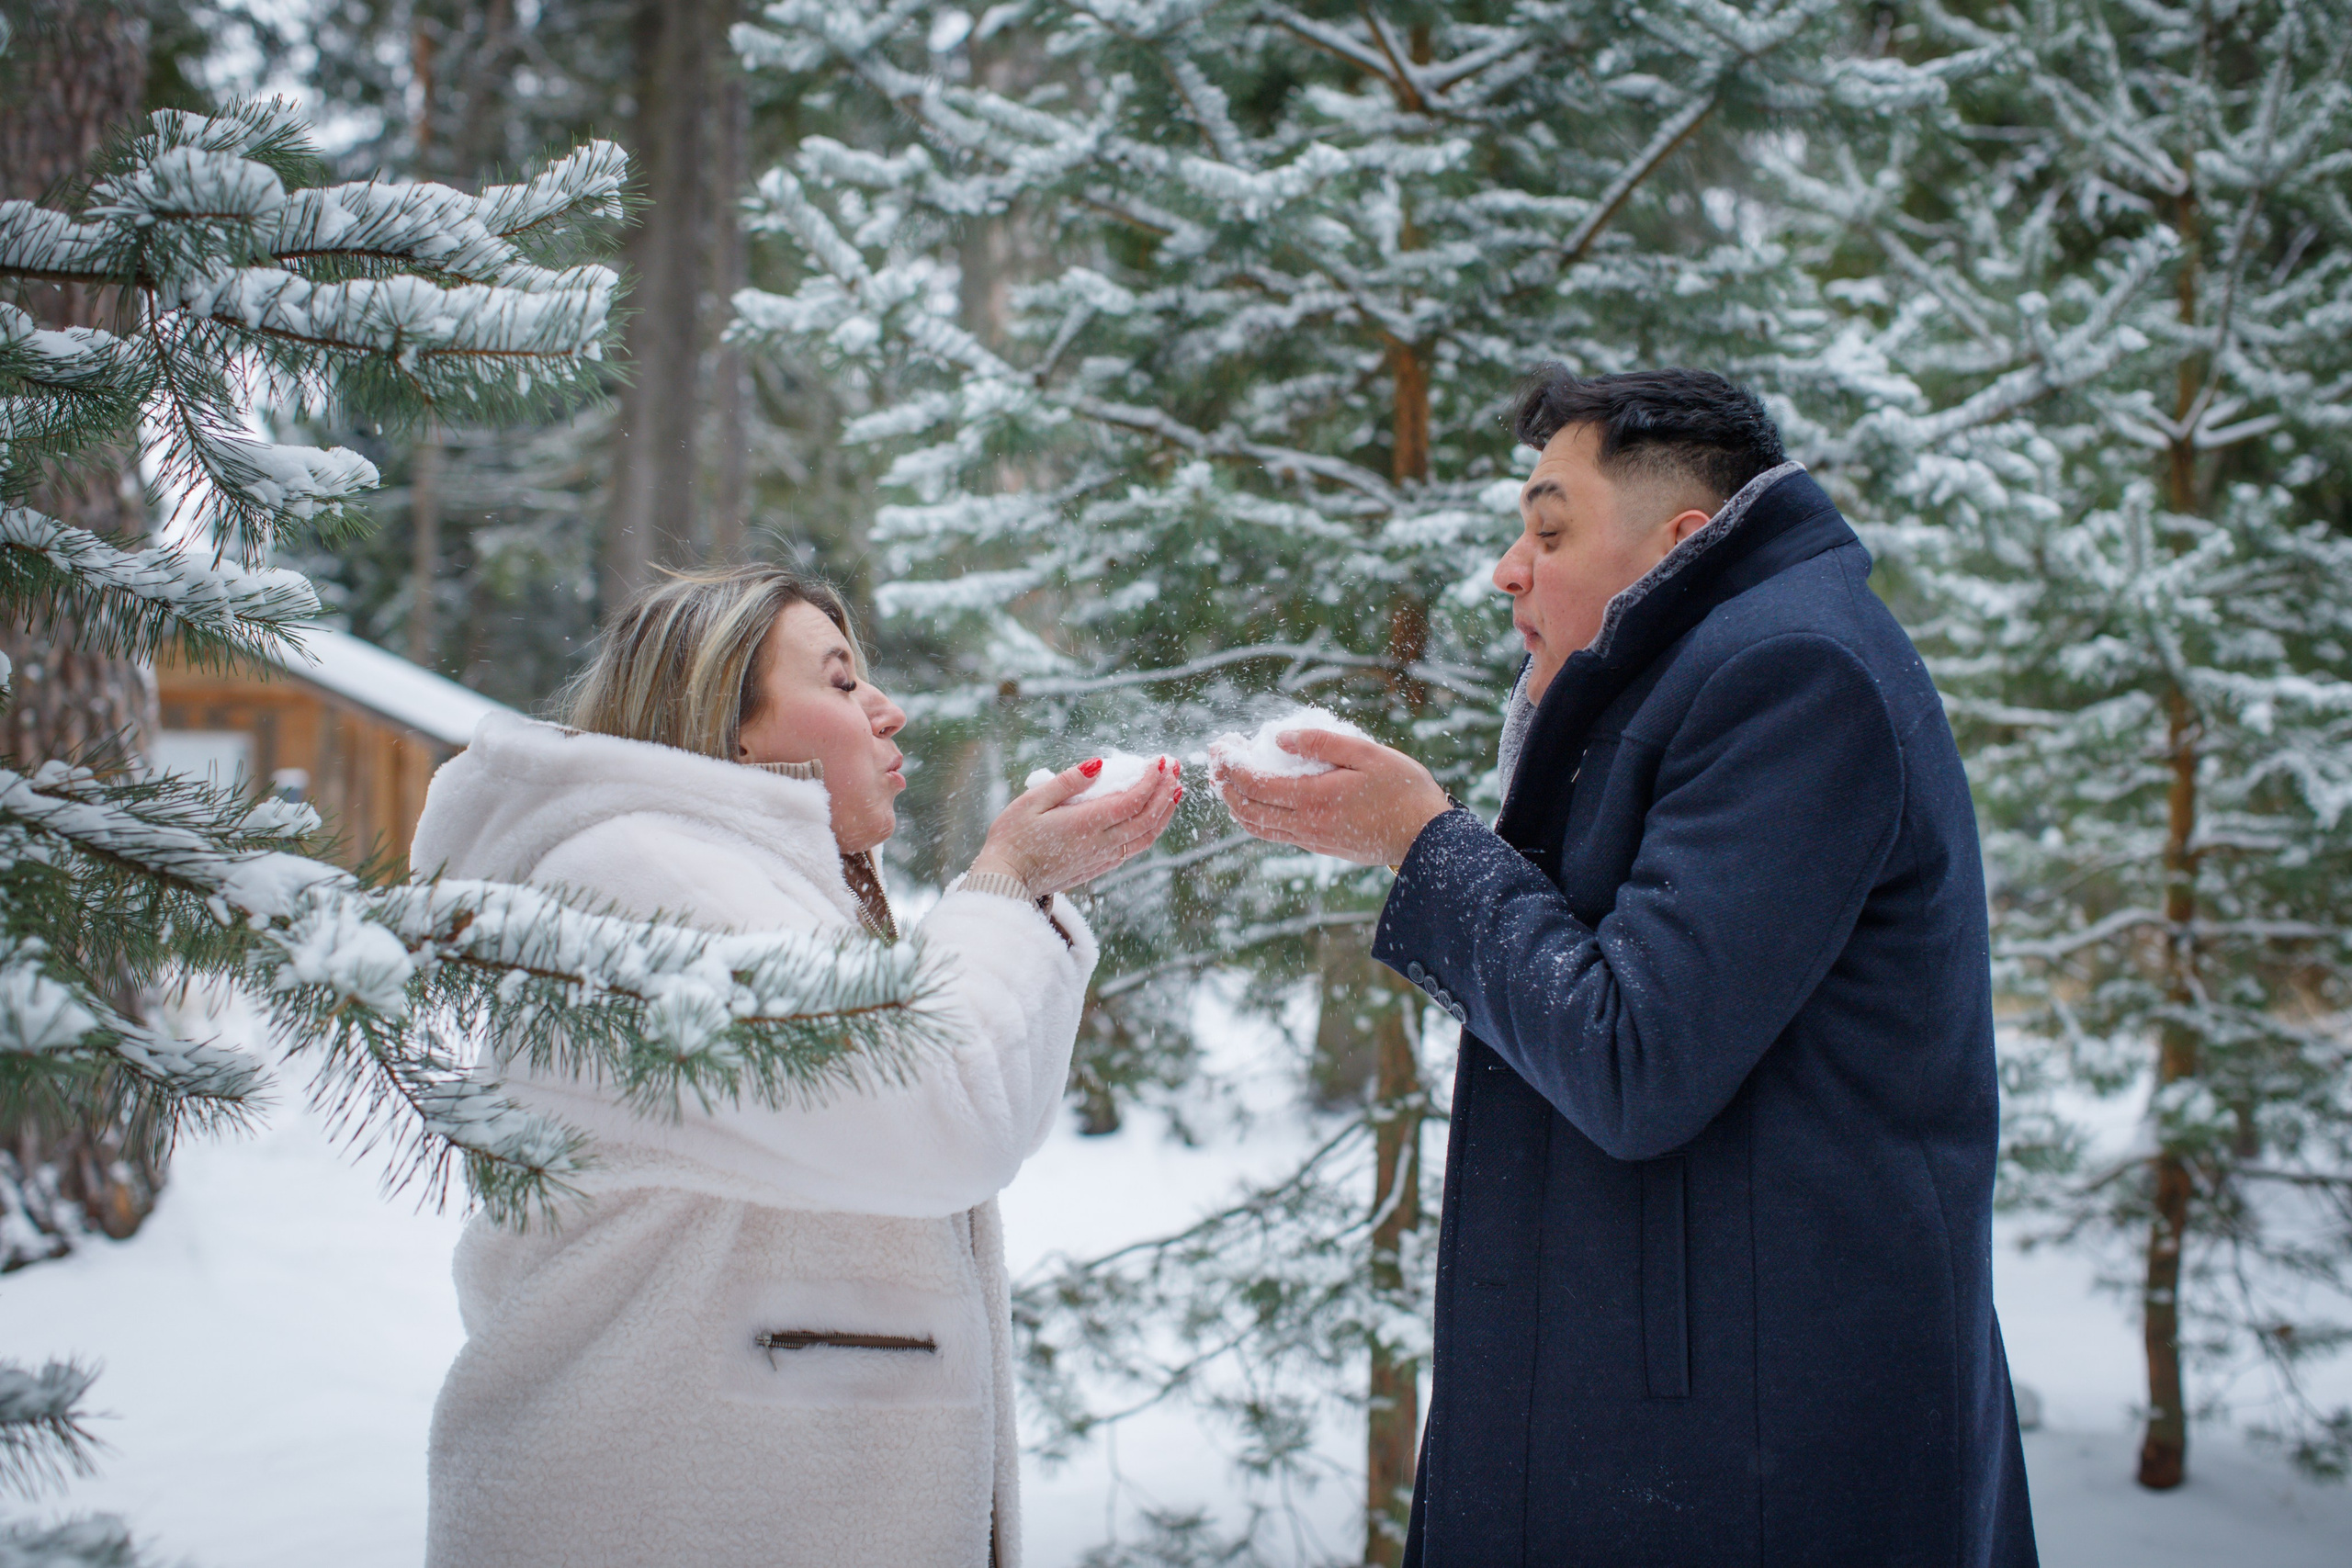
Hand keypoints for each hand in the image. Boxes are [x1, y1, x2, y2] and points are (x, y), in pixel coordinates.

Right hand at [968, 756, 1182, 895]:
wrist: (1005, 880)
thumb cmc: (1013, 836)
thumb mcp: (1032, 800)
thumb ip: (1068, 781)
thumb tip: (1099, 763)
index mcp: (1086, 824)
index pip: (1132, 800)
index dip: (1151, 779)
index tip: (1160, 759)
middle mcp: (1101, 843)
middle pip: (1147, 817)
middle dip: (1165, 789)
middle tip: (1175, 765)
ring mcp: (1102, 858)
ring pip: (1146, 836)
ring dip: (1165, 811)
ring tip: (1176, 789)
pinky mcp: (1098, 866)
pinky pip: (1134, 848)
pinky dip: (1152, 829)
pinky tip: (1154, 817)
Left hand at [1215, 728, 1450, 865]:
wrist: (1427, 838)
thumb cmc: (1403, 789)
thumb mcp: (1367, 753)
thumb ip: (1320, 742)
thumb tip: (1277, 737)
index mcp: (1313, 800)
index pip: (1255, 783)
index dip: (1231, 764)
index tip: (1221, 744)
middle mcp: (1305, 825)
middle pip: (1247, 808)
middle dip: (1224, 783)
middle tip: (1216, 758)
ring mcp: (1311, 840)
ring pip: (1257, 826)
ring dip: (1235, 802)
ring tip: (1226, 779)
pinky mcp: (1320, 846)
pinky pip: (1275, 833)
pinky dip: (1255, 815)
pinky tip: (1256, 798)